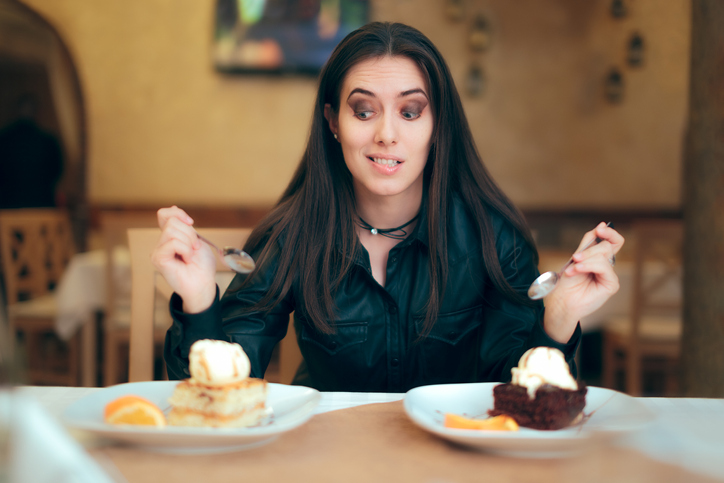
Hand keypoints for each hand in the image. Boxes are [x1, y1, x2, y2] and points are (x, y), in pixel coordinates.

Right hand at [151, 206, 216, 312]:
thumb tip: (173, 207)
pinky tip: (186, 260)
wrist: (203, 284)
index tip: (191, 222)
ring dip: (188, 242)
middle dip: (190, 233)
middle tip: (195, 248)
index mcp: (170, 237)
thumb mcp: (197, 239)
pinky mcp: (157, 259)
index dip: (178, 213)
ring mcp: (158, 251)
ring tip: (190, 256)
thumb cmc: (202, 266)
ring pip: (171, 230)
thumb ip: (185, 226)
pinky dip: (185, 249)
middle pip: (171, 221)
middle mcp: (161, 243)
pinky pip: (172, 243)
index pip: (164, 215)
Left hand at [543, 222, 624, 342]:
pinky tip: (577, 271)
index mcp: (599, 258)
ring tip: (573, 269)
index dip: (609, 232)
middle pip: (607, 246)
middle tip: (575, 258)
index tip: (600, 229)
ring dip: (585, 259)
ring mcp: (609, 275)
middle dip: (589, 250)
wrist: (561, 301)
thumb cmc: (566, 282)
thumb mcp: (576, 258)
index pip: (613, 241)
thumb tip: (601, 225)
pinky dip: (589, 266)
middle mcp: (606, 266)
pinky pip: (604, 267)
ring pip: (604, 255)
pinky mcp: (611, 284)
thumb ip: (588, 243)